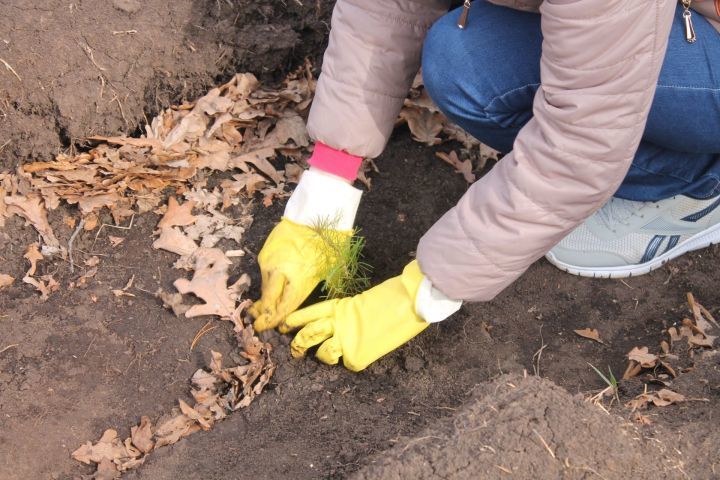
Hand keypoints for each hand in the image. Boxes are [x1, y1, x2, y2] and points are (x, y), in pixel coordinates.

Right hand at [250, 168, 361, 331]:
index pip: (282, 309)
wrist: (317, 210)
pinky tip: (272, 284)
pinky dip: (268, 280)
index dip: (276, 321)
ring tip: (262, 307)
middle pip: (268, 301)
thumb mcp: (334, 268)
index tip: (273, 328)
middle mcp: (279, 274)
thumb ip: (329, 288)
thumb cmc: (331, 241)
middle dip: (263, 314)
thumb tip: (332, 300)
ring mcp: (269, 262)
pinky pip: (265, 271)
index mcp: (297, 281)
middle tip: (259, 324)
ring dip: (266, 296)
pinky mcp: (265, 251)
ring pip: (265, 286)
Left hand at [285, 261, 430, 371]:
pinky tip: (361, 355)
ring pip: (322, 354)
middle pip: (308, 334)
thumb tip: (345, 324)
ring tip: (326, 356)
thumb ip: (349, 314)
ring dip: (322, 356)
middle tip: (294, 350)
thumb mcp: (364, 301)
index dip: (296, 319)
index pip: (310, 313)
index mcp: (339, 306)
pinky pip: (349, 364)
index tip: (284, 325)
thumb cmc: (394, 296)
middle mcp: (338, 323)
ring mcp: (346, 341)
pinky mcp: (357, 357)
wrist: (409, 302)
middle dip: (298, 344)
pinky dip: (353, 362)